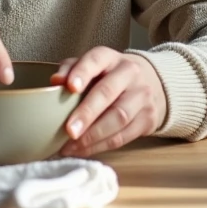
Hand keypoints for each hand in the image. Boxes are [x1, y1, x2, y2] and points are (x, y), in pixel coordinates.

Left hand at [50, 46, 166, 156]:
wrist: (151, 83)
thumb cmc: (109, 77)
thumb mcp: (90, 67)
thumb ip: (70, 70)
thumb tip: (55, 81)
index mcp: (110, 58)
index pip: (96, 60)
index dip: (82, 73)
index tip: (70, 87)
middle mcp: (129, 73)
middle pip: (108, 92)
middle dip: (87, 113)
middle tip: (69, 130)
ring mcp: (142, 96)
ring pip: (119, 117)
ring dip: (93, 135)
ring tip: (73, 146)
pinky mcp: (148, 118)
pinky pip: (124, 136)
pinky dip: (101, 146)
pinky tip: (84, 149)